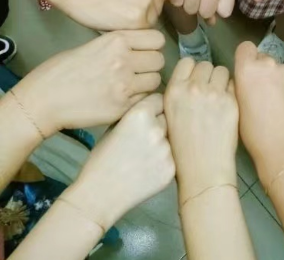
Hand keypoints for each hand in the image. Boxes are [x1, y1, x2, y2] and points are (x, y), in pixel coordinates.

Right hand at [14, 30, 164, 136]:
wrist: (42, 100)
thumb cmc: (62, 70)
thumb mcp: (94, 45)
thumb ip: (120, 45)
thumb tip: (142, 47)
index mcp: (116, 40)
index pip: (156, 38)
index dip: (152, 46)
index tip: (145, 51)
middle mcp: (124, 60)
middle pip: (159, 60)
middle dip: (151, 65)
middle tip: (139, 71)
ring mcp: (125, 85)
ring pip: (156, 80)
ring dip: (147, 83)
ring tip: (132, 86)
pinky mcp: (122, 106)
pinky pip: (145, 99)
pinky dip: (139, 99)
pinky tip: (124, 98)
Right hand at [62, 95, 174, 228]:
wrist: (100, 195)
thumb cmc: (101, 160)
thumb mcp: (113, 127)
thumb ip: (134, 114)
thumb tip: (150, 105)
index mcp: (140, 115)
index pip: (158, 99)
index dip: (153, 107)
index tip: (149, 115)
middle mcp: (156, 129)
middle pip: (167, 117)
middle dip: (160, 123)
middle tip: (145, 138)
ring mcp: (166, 150)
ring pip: (171, 138)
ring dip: (163, 143)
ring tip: (144, 156)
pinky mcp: (171, 169)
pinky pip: (172, 157)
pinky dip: (164, 161)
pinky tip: (148, 169)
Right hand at [165, 59, 237, 199]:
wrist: (202, 168)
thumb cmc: (182, 146)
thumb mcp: (170, 115)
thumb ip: (179, 93)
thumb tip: (191, 79)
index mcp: (173, 91)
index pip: (187, 62)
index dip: (193, 70)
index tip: (196, 80)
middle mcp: (193, 88)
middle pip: (206, 64)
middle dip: (208, 75)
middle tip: (209, 92)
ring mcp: (213, 93)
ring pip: (222, 71)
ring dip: (222, 81)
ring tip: (220, 98)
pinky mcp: (231, 101)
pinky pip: (234, 85)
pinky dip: (232, 92)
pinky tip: (228, 106)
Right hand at [234, 42, 283, 184]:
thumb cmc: (253, 132)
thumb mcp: (236, 105)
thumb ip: (240, 83)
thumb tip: (244, 78)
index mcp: (247, 68)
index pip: (245, 47)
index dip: (245, 58)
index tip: (246, 73)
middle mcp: (268, 64)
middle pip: (263, 58)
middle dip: (261, 70)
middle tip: (261, 91)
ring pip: (278, 69)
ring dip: (276, 78)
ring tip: (276, 101)